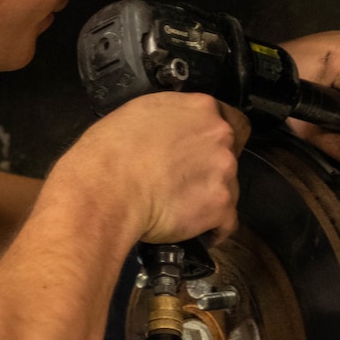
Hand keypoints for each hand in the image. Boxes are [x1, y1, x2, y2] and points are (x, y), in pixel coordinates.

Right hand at [62, 92, 248, 242]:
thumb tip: (173, 133)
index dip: (219, 139)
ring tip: (180, 208)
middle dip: (212, 169)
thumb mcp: (140, 113)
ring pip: (229, 188)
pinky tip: (195, 231)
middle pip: (231, 155)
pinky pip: (226, 223)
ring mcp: (224, 172)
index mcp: (200, 108)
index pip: (232, 120)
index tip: (205, 151)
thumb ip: (171, 120)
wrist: (106, 190)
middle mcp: (219, 136)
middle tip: (184, 181)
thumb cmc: (109, 152)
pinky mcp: (220, 207)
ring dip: (210, 198)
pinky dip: (213, 229)